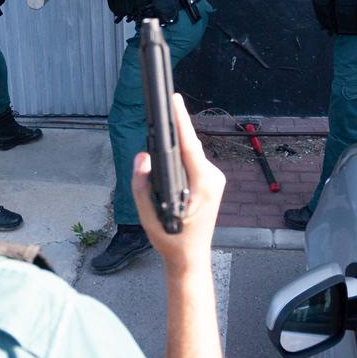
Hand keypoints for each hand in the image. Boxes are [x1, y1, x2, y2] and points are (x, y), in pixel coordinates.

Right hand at [132, 94, 225, 274]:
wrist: (191, 257)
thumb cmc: (172, 240)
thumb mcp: (149, 216)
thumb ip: (142, 186)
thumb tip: (142, 157)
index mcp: (203, 185)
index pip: (189, 146)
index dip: (181, 121)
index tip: (174, 100)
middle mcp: (213, 178)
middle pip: (189, 146)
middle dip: (175, 130)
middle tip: (162, 110)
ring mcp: (215, 180)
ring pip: (191, 154)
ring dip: (176, 146)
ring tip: (161, 133)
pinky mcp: (211, 182)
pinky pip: (193, 162)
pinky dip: (180, 157)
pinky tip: (168, 157)